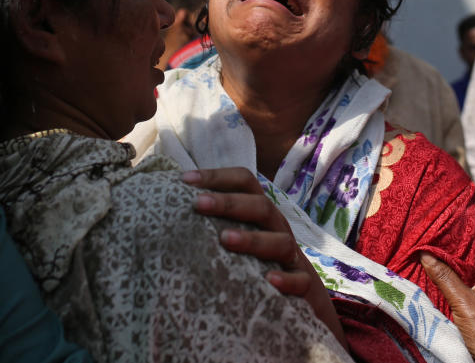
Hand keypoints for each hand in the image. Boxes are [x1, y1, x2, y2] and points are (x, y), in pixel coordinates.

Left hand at [182, 167, 347, 349]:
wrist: (303, 297)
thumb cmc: (258, 262)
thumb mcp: (239, 236)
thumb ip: (214, 221)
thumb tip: (171, 205)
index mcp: (260, 213)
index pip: (245, 181)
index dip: (217, 176)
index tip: (185, 180)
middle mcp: (277, 229)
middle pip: (260, 206)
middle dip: (229, 203)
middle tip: (198, 204)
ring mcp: (292, 257)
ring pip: (280, 241)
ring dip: (252, 239)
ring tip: (224, 239)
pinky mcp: (303, 285)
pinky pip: (300, 281)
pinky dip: (285, 279)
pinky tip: (268, 280)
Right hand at [421, 207, 474, 362]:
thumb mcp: (465, 302)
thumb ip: (446, 279)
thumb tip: (425, 254)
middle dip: (473, 239)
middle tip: (459, 223)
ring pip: (473, 272)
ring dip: (462, 258)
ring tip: (448, 244)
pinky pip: (464, 287)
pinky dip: (454, 277)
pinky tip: (443, 276)